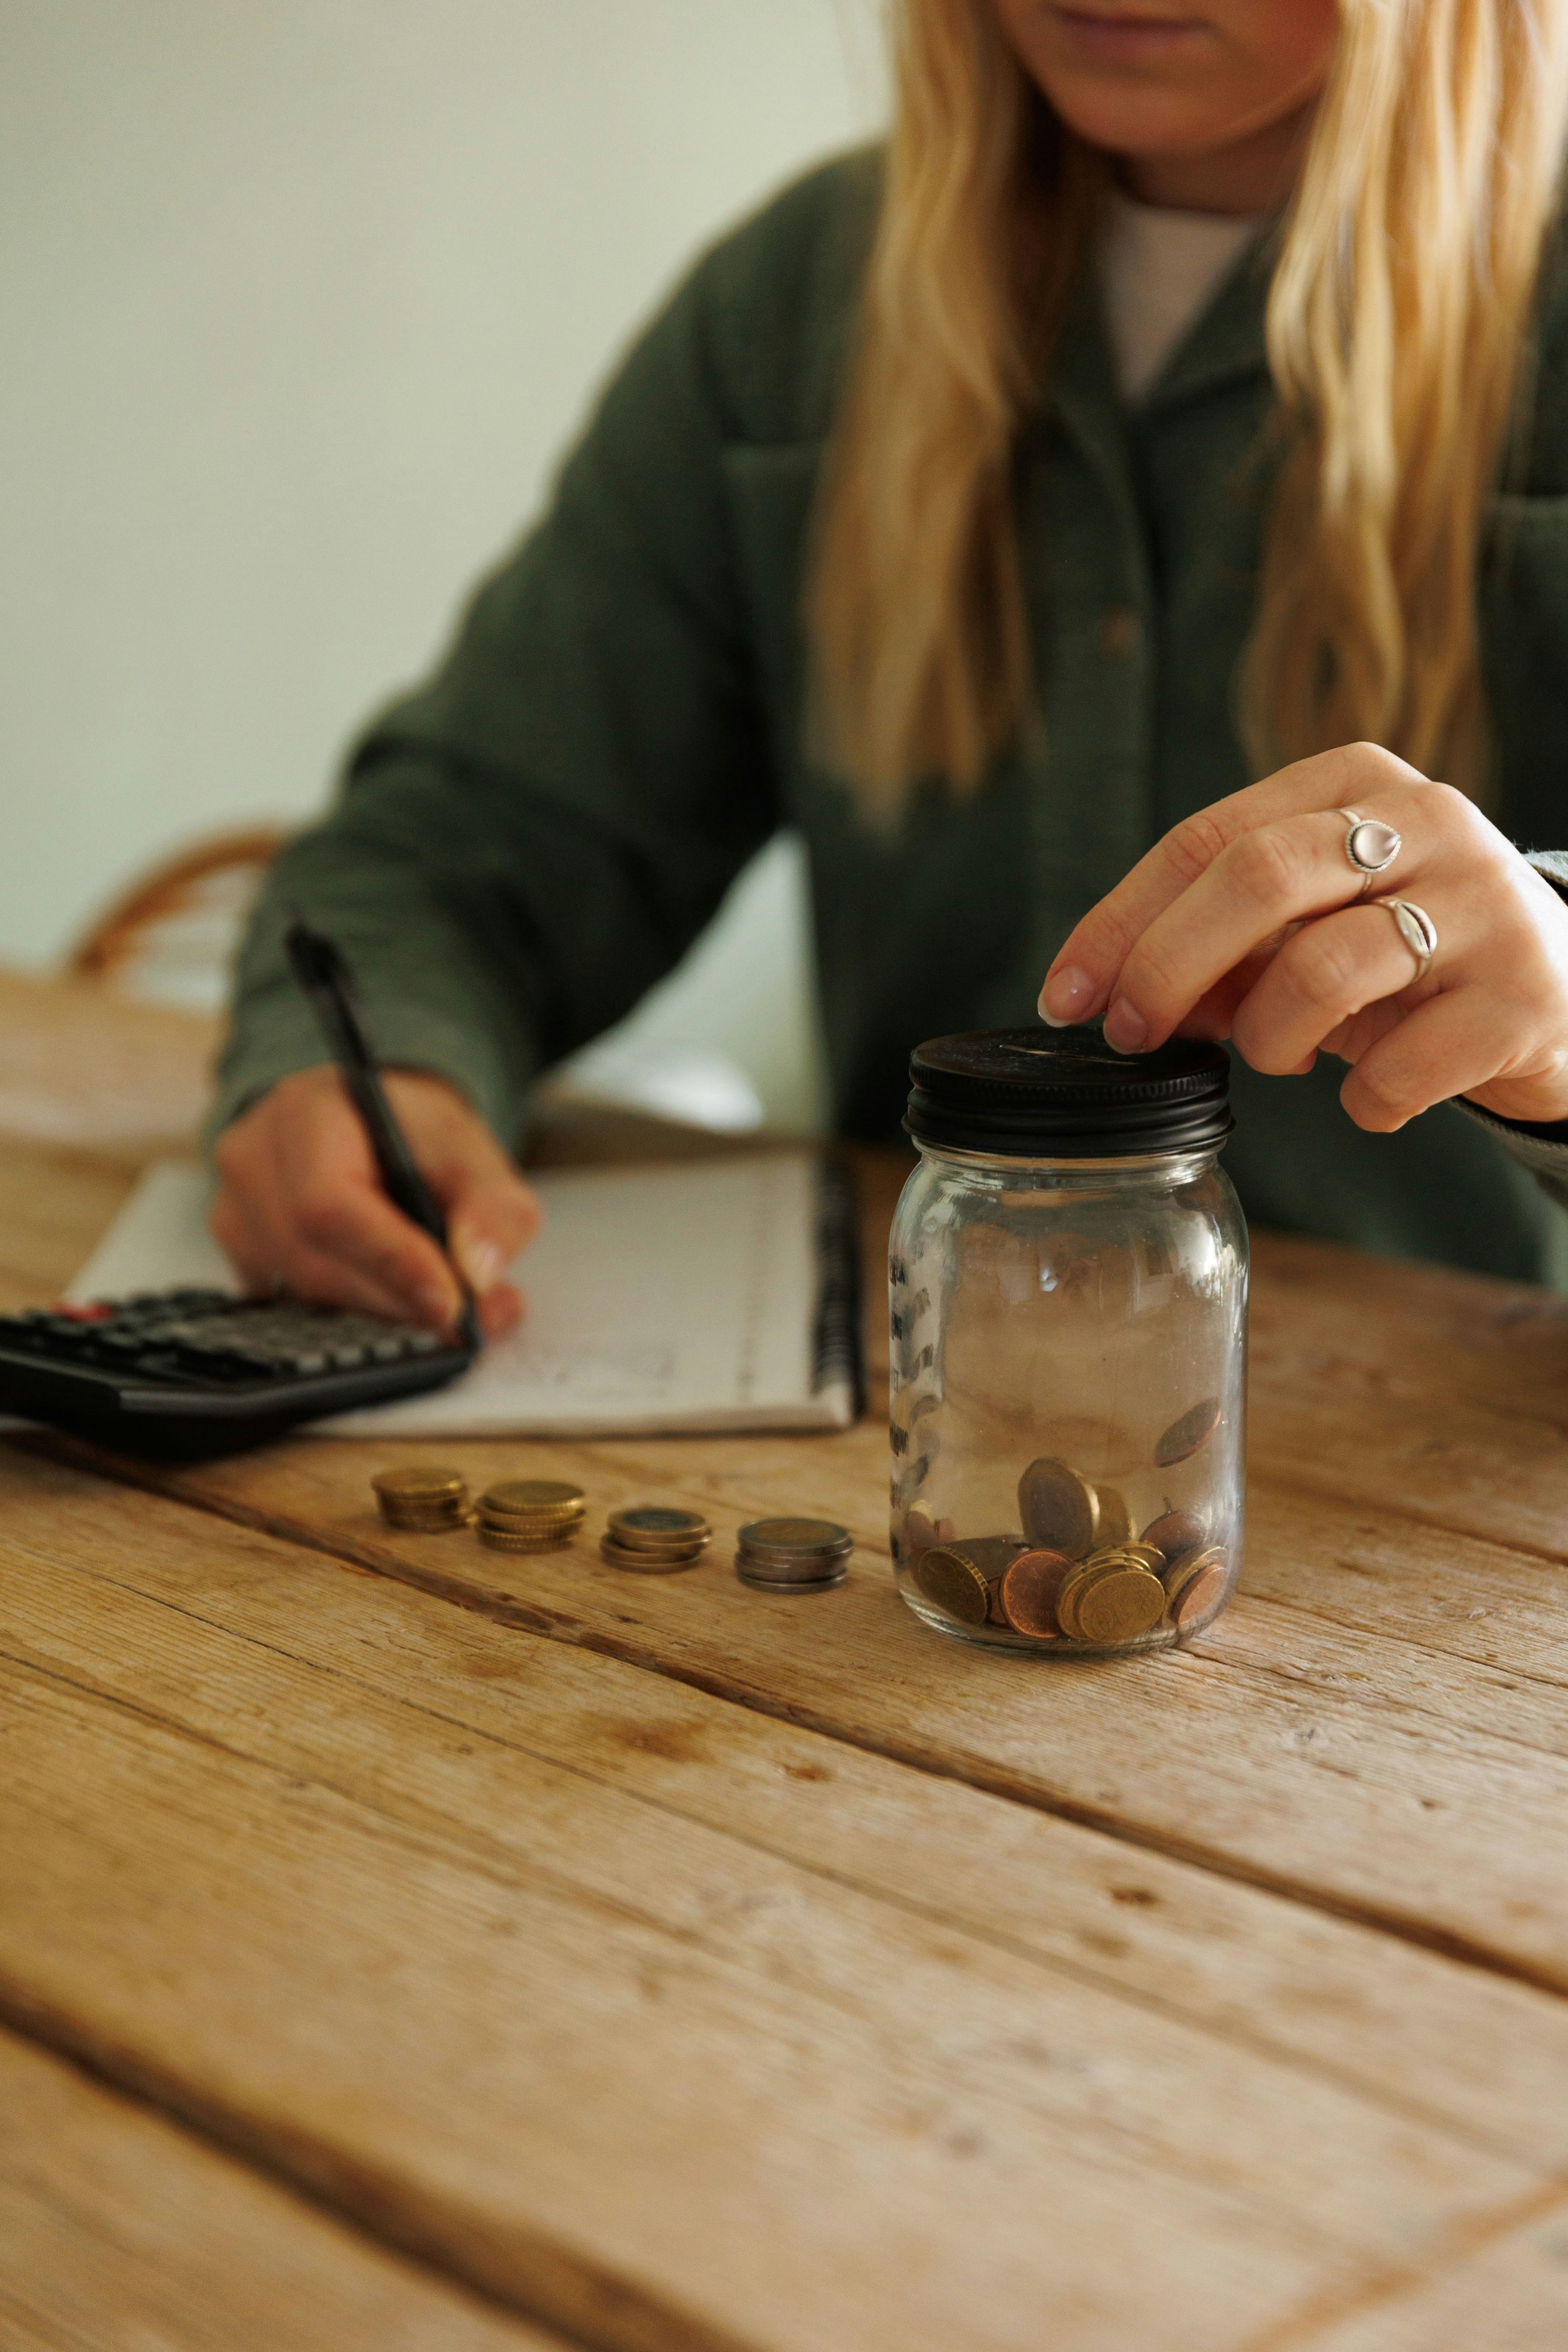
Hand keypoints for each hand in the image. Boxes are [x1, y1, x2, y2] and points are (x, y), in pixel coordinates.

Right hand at [211, 1067, 538, 1337]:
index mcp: (306, 1112)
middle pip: (316, 1261)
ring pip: (305, 1293)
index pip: (329, 1203)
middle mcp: (252, 1158)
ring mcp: (234, 1209)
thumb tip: (477, 1274)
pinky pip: (292, 1306)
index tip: (449, 1304)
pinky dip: (352, 1313)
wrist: (367, 1125)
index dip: (390, 1261)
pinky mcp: (239, 1253)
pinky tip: (393, 1297)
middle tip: (471, 1320)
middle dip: (399, 1300)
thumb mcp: (473, 1151)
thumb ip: (492, 1207)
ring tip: (443, 1303)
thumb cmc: (414, 1134)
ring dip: (382, 1310)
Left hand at [1038, 743, 1567, 1131]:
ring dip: (1269, 1036)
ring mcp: (1485, 904)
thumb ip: (1221, 949)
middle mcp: (1427, 821)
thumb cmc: (1413, 961)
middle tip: (1132, 1034)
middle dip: (1168, 967)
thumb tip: (1112, 997)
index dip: (1121, 923)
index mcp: (1356, 784)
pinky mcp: (1524, 996)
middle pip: (1257, 878)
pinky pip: (1400, 1066)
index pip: (1206, 840)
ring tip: (1279, 1057)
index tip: (1066, 994)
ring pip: (1323, 969)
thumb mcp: (1313, 931)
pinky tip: (1369, 1098)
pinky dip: (1362, 1101)